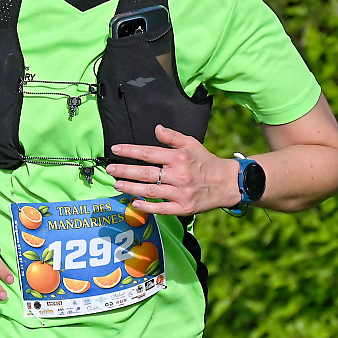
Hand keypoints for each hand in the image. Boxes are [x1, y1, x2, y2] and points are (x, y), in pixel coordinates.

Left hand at [106, 124, 239, 215]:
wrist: (227, 183)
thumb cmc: (205, 162)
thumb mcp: (191, 143)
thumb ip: (172, 137)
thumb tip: (156, 128)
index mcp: (179, 158)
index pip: (149, 153)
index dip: (130, 151)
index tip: (115, 150)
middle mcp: (178, 175)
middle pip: (146, 173)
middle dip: (125, 171)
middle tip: (110, 170)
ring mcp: (181, 193)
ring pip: (150, 191)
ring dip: (131, 188)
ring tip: (117, 184)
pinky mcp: (183, 208)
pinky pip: (162, 209)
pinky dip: (147, 207)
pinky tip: (134, 203)